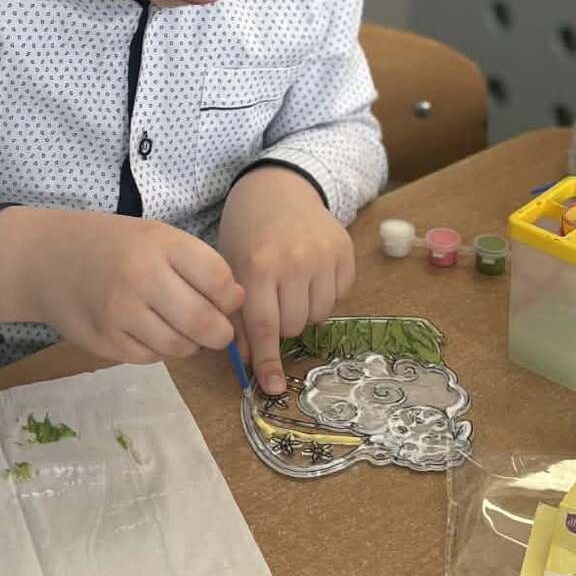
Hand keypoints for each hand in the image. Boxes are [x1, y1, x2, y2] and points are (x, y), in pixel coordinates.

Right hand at [0, 206, 242, 363]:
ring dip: (190, 344)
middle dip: (220, 333)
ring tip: (181, 328)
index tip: (228, 300)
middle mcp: (140, 278)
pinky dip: (160, 350)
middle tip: (216, 330)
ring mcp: (119, 314)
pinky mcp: (105, 342)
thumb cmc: (111, 245)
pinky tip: (151, 331)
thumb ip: (196, 264)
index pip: (219, 280)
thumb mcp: (155, 237)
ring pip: (179, 347)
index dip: (232, 297)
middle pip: (204, 323)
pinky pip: (151, 358)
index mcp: (159, 244)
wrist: (45, 259)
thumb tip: (237, 302)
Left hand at [217, 167, 355, 395]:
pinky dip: (323, 295)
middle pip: (293, 327)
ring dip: (302, 311)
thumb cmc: (247, 231)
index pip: (264, 327)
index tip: (272, 387)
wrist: (279, 188)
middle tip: (272, 301)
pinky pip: (338, 298)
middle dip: (281, 325)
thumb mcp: (230, 268)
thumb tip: (247, 360)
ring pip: (317, 316)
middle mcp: (294, 262)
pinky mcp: (345, 252)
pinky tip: (309, 274)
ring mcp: (324, 256)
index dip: (267, 361)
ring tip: (290, 286)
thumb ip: (237, 314)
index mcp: (258, 266)